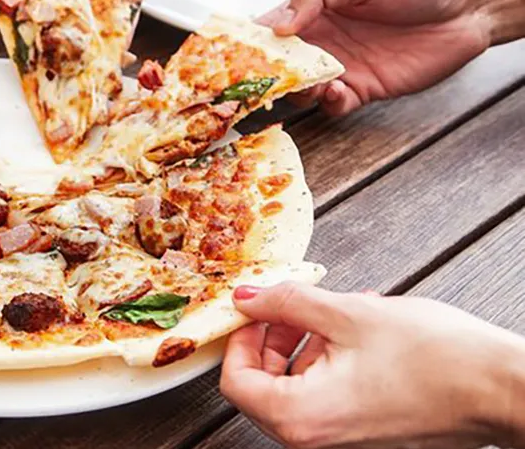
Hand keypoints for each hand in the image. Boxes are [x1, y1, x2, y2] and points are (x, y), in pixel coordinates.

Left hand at [219, 282, 524, 447]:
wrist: (502, 389)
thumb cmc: (436, 358)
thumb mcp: (347, 314)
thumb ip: (286, 303)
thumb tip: (245, 297)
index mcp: (300, 417)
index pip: (234, 381)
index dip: (238, 338)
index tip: (253, 308)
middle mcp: (315, 438)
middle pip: (262, 384)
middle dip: (274, 336)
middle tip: (293, 304)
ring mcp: (341, 438)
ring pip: (296, 384)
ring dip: (306, 341)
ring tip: (337, 309)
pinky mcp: (364, 431)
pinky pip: (327, 392)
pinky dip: (330, 357)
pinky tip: (357, 327)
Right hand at [257, 0, 493, 115]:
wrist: (469, 8)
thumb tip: (279, 26)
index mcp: (313, 9)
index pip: (268, 28)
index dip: (248, 42)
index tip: (235, 55)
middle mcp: (321, 40)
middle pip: (278, 65)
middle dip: (268, 75)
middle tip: (268, 80)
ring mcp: (340, 67)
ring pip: (300, 89)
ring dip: (298, 91)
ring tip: (309, 84)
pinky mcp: (362, 90)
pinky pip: (333, 106)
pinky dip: (328, 104)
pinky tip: (338, 91)